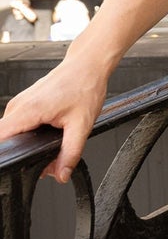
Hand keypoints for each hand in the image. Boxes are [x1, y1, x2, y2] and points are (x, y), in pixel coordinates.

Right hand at [0, 54, 107, 182]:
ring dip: (24, 142)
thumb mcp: (82, 124)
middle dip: (20, 153)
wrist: (88, 64)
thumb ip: (70, 152)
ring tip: (48, 141)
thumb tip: (62, 174)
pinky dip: (28, 132)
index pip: (0, 139)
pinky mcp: (24, 103)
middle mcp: (18, 106)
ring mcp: (19, 103)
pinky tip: (45, 132)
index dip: (6, 154)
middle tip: (43, 156)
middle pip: (4, 139)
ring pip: (10, 132)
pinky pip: (16, 123)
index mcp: (28, 111)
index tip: (18, 162)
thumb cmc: (85, 85)